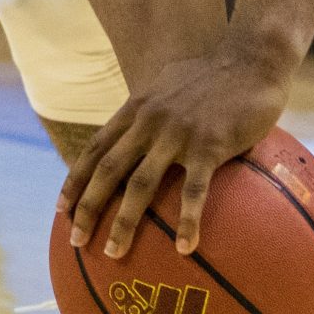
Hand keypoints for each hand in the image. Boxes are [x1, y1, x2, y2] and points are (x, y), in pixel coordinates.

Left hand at [57, 37, 291, 258]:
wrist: (251, 60)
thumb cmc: (214, 75)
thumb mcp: (169, 85)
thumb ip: (150, 108)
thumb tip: (139, 132)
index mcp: (137, 109)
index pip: (96, 148)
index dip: (76, 178)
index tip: (61, 209)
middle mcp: (149, 121)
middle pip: (109, 170)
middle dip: (87, 206)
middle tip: (75, 240)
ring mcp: (177, 133)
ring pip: (141, 184)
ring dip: (124, 222)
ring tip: (114, 253)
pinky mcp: (209, 145)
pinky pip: (194, 190)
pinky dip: (187, 221)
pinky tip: (185, 248)